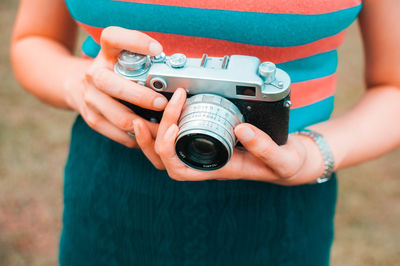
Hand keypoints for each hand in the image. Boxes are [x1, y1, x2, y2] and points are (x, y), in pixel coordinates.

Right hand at [63, 27, 165, 168]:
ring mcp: (91, 98)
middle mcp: (94, 74)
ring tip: (164, 128)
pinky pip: (118, 133)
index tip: (157, 49)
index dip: (135, 41)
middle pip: (114, 85)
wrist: (75, 85)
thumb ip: (141, 62)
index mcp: (105, 54)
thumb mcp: (121, 58)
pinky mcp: (92, 118)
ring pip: (120, 116)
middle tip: (163, 103)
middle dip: (142, 97)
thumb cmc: (112, 71)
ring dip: (145, 125)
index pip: (113, 38)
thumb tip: (177, 76)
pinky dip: (137, 137)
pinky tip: (151, 135)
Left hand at [152, 88, 325, 184]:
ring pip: (165, 152)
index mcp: (217, 169)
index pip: (180, 170)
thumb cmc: (282, 163)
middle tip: (147, 114)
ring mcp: (204, 153)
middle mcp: (205, 163)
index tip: (172, 125)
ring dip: (151, 134)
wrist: (287, 162)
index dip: (168, 150)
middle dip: (151, 139)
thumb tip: (241, 128)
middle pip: (164, 161)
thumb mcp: (280, 158)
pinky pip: (177, 139)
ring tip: (145, 111)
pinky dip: (165, 126)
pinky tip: (163, 110)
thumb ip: (264, 146)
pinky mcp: (207, 140)